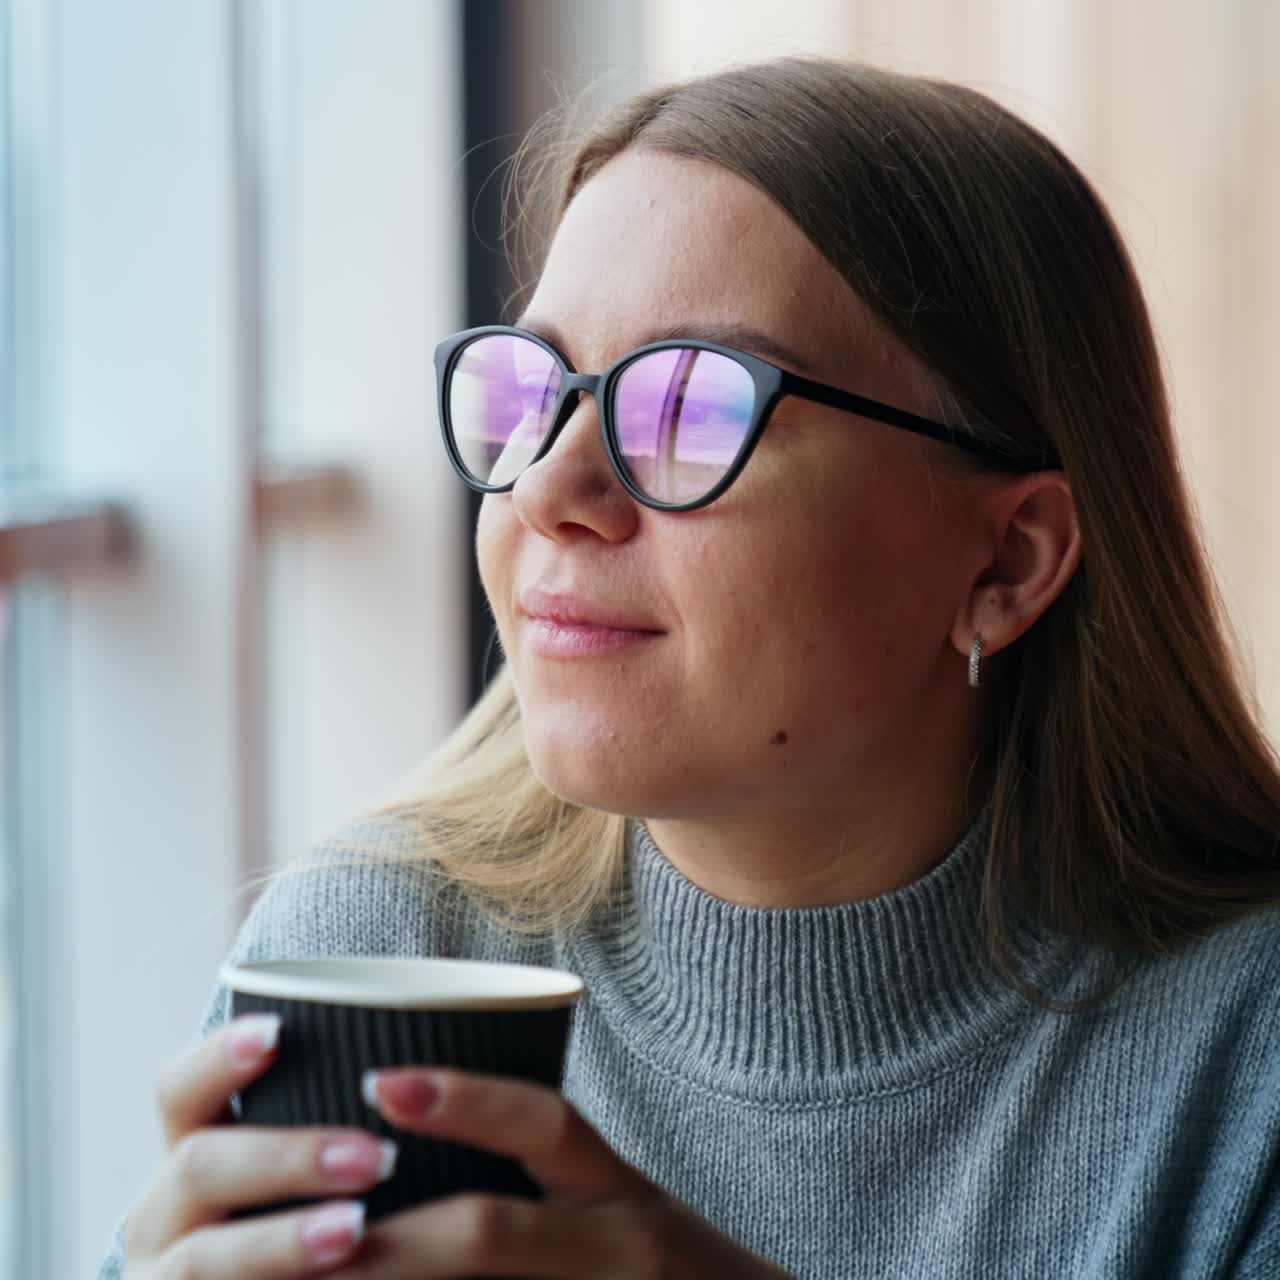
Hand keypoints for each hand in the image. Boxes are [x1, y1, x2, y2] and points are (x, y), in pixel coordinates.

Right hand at [123, 1014, 397, 1277]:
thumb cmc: (296, 1235)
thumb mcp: (299, 1181)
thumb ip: (328, 1132)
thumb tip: (410, 1078)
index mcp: (189, 1164)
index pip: (181, 1092)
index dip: (219, 1058)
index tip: (278, 1032)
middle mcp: (163, 1220)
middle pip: (198, 1168)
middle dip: (287, 1158)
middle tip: (378, 1158)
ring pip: (200, 1260)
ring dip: (282, 1240)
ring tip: (356, 1229)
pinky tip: (344, 1276)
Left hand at [325, 1066, 792, 1277]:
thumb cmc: (662, 1267)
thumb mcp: (616, 1212)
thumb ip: (537, 1176)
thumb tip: (400, 1140)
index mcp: (615, 1192)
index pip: (543, 1123)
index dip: (464, 1101)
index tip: (380, 1082)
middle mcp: (622, 1245)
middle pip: (496, 1232)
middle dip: (398, 1242)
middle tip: (319, 1234)